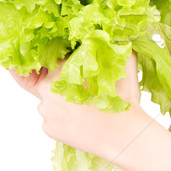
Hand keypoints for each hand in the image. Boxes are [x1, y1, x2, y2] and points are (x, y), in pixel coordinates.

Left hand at [10, 52, 146, 158]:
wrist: (124, 137)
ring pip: (49, 98)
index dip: (63, 58)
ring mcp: (46, 112)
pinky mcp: (48, 128)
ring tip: (85, 105)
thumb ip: (113, 46)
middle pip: (47, 77)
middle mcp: (48, 91)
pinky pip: (51, 117)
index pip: (53, 56)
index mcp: (62, 71)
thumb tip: (113, 33)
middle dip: (59, 78)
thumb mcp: (123, 64)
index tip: (69, 62)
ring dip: (61, 98)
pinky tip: (81, 117)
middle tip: (79, 83)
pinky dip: (62, 115)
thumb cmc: (124, 101)